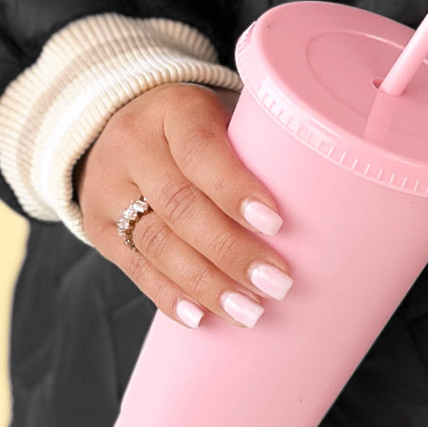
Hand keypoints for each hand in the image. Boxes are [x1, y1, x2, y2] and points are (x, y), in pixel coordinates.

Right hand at [76, 83, 291, 328]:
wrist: (117, 121)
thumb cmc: (199, 125)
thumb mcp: (226, 115)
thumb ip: (259, 149)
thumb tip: (327, 205)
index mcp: (174, 110)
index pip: (201, 151)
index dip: (236, 190)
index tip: (276, 224)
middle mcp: (134, 146)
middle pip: (180, 206)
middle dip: (230, 251)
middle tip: (276, 284)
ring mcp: (110, 187)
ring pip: (156, 243)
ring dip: (205, 283)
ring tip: (248, 311)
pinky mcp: (100, 226)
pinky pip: (134, 266)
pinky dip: (169, 294)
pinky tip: (200, 316)